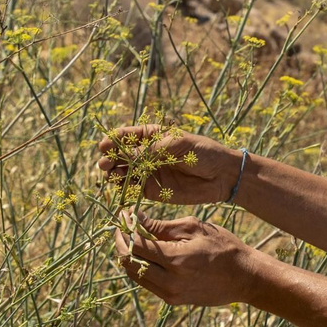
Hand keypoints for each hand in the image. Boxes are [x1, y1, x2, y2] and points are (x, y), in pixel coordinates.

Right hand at [97, 124, 240, 204]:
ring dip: (113, 173)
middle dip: (109, 158)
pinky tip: (120, 187)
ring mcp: (148, 172)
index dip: (113, 140)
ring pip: (123, 172)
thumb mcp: (178, 145)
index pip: (126, 136)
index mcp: (152, 136)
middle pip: (120, 155)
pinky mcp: (152, 190)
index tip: (104, 145)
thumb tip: (126, 154)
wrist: (222, 175)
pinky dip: (124, 188)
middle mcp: (147, 154)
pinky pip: (133, 189)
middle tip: (104, 164)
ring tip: (110, 175)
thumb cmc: (203, 152)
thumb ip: (152, 150)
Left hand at [114, 212, 258, 306]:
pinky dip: (140, 268)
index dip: (126, 230)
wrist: (244, 277)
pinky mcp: (173, 300)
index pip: (136, 245)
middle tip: (121, 228)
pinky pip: (147, 284)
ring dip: (128, 257)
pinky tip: (144, 254)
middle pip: (129, 263)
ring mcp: (170, 294)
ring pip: (135, 276)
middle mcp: (169, 281)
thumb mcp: (194, 228)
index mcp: (176, 260)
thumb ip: (162, 226)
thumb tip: (136, 219)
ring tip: (129, 239)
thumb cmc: (223, 246)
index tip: (124, 216)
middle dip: (120, 244)